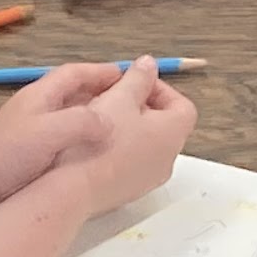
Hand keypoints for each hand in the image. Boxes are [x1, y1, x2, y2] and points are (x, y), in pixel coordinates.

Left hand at [0, 62, 127, 224]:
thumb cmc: (4, 159)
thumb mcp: (49, 134)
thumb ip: (82, 122)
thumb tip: (110, 120)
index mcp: (39, 96)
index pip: (75, 73)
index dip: (102, 72)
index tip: (129, 75)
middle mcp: (34, 110)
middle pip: (73, 93)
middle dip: (101, 94)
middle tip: (128, 102)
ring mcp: (29, 133)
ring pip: (68, 118)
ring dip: (91, 119)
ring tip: (116, 130)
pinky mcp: (26, 157)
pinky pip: (61, 142)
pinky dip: (80, 143)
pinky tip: (90, 158)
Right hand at [54, 60, 194, 220]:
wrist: (74, 188)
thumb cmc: (100, 141)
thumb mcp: (120, 96)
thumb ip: (138, 77)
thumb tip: (148, 65)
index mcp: (172, 135)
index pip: (182, 106)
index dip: (160, 89)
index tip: (136, 82)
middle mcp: (166, 160)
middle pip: (164, 124)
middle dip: (141, 105)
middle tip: (116, 96)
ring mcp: (147, 180)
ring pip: (145, 143)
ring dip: (129, 126)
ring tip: (101, 117)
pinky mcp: (127, 191)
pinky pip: (131, 162)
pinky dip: (119, 148)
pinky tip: (95, 141)